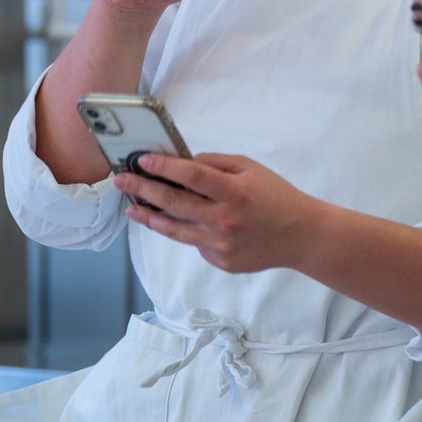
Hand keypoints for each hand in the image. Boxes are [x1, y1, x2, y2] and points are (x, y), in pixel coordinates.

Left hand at [114, 152, 313, 271]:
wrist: (300, 236)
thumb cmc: (275, 196)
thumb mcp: (250, 169)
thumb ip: (215, 164)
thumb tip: (183, 163)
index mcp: (234, 192)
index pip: (191, 176)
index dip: (164, 167)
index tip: (142, 160)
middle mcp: (224, 220)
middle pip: (174, 204)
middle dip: (143, 189)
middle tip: (122, 180)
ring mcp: (220, 245)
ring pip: (174, 230)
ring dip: (149, 216)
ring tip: (132, 206)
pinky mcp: (219, 261)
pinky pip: (194, 242)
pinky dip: (184, 229)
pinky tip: (176, 220)